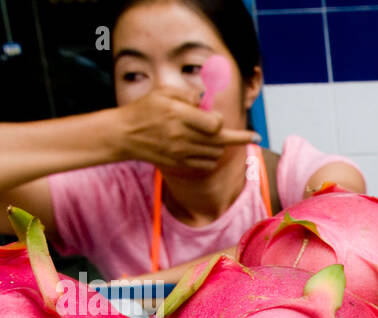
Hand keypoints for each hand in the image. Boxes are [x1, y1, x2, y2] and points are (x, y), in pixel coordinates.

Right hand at [111, 86, 258, 169]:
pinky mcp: (179, 164)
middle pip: (221, 141)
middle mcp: (181, 136)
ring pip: (216, 154)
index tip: (219, 117)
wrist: (124, 135)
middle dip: (238, 137)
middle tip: (252, 136)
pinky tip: (209, 151)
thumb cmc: (144, 110)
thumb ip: (187, 94)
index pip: (215, 124)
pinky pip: (207, 165)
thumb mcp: (163, 92)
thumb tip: (206, 100)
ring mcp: (181, 152)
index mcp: (179, 115)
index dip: (221, 120)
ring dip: (222, 146)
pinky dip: (212, 158)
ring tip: (217, 138)